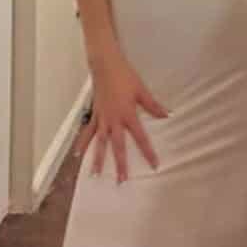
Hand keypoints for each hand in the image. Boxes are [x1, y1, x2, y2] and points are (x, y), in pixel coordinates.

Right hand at [81, 54, 168, 182]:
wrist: (105, 65)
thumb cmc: (125, 76)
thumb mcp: (142, 90)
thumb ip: (154, 106)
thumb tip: (167, 115)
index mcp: (127, 115)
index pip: (140, 138)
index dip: (148, 152)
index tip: (154, 165)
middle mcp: (113, 120)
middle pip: (117, 147)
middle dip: (120, 165)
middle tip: (122, 181)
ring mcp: (102, 118)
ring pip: (99, 143)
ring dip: (97, 159)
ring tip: (95, 174)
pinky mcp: (94, 114)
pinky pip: (88, 131)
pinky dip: (83, 142)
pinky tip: (78, 153)